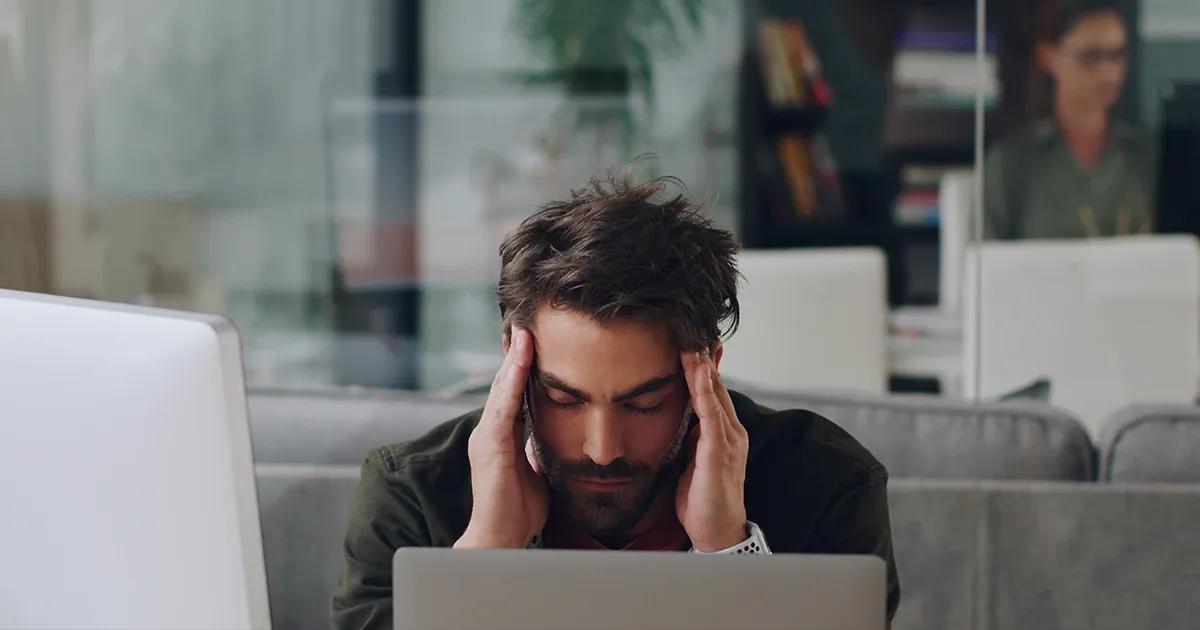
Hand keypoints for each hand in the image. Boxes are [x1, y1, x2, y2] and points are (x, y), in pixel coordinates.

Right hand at [455, 327, 548, 548]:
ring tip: (525, 333)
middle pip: (503, 383)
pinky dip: (511, 384)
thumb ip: (538, 450)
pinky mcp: (490, 447)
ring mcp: (487, 437)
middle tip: (528, 324)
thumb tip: (553, 436)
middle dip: (516, 354)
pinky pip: (502, 408)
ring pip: (500, 389)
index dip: (522, 366)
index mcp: (501, 436)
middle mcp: (490, 431)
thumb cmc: (518, 512)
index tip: (534, 341)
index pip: (512, 393)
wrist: (499, 540)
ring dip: (514, 360)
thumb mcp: (534, 471)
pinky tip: (520, 364)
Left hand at [675, 350, 748, 551]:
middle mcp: (731, 433)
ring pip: (714, 396)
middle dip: (704, 359)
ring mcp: (728, 442)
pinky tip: (697, 375)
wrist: (717, 534)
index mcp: (724, 434)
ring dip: (702, 369)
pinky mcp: (718, 454)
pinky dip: (704, 393)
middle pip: (715, 387)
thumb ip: (692, 438)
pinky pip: (711, 417)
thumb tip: (682, 418)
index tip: (691, 342)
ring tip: (691, 344)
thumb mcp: (694, 460)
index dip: (703, 367)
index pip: (712, 392)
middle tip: (691, 330)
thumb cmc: (703, 500)